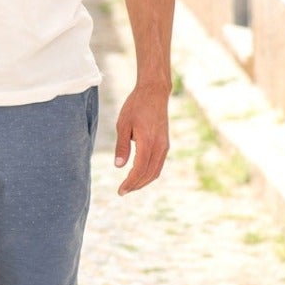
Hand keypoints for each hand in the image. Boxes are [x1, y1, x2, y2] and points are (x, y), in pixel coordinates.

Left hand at [114, 80, 169, 194]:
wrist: (154, 93)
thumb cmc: (136, 106)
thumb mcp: (123, 124)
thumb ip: (122, 146)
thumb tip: (118, 166)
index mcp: (148, 142)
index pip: (139, 170)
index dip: (130, 183)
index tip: (120, 191)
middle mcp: (159, 146)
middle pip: (149, 174)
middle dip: (136, 185)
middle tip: (122, 191)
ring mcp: (164, 146)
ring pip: (155, 171)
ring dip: (143, 181)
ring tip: (129, 186)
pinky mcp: (165, 144)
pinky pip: (158, 164)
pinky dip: (149, 173)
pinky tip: (139, 175)